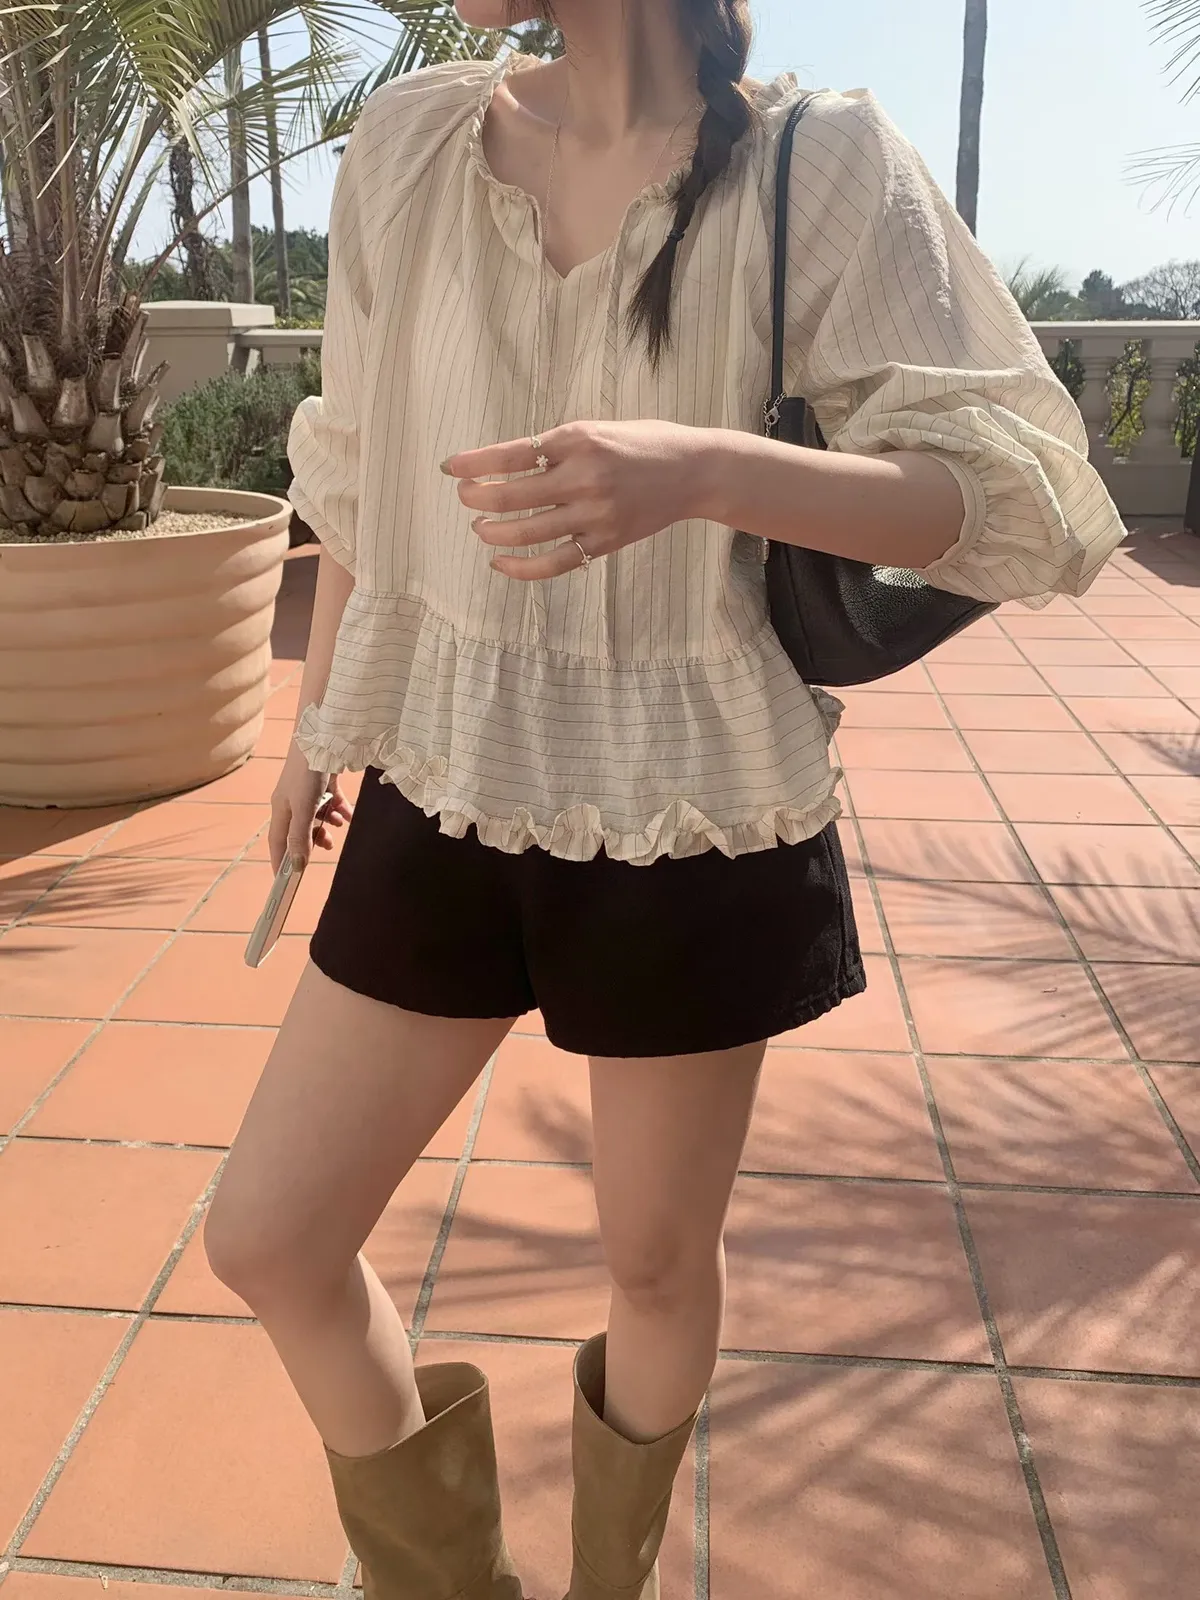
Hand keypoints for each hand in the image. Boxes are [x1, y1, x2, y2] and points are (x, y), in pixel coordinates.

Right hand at [268, 748, 353, 873]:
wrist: (322, 734)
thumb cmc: (307, 772)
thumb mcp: (303, 808)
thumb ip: (301, 836)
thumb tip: (297, 865)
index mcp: (281, 809)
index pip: (278, 842)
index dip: (280, 861)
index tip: (285, 881)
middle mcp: (291, 801)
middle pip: (298, 829)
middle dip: (312, 841)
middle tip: (328, 847)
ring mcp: (306, 790)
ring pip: (316, 815)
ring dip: (327, 824)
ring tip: (339, 827)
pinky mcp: (322, 780)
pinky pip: (331, 800)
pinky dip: (339, 808)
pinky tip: (348, 813)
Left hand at [444, 419, 715, 580]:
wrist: (693, 471)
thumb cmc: (642, 444)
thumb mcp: (597, 429)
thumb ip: (556, 447)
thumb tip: (504, 465)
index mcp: (578, 439)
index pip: (512, 454)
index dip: (475, 463)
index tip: (451, 468)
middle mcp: (584, 477)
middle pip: (512, 495)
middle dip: (478, 499)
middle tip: (466, 498)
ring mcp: (595, 513)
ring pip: (527, 532)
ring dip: (494, 532)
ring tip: (480, 528)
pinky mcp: (605, 542)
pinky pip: (554, 562)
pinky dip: (521, 567)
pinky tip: (500, 562)